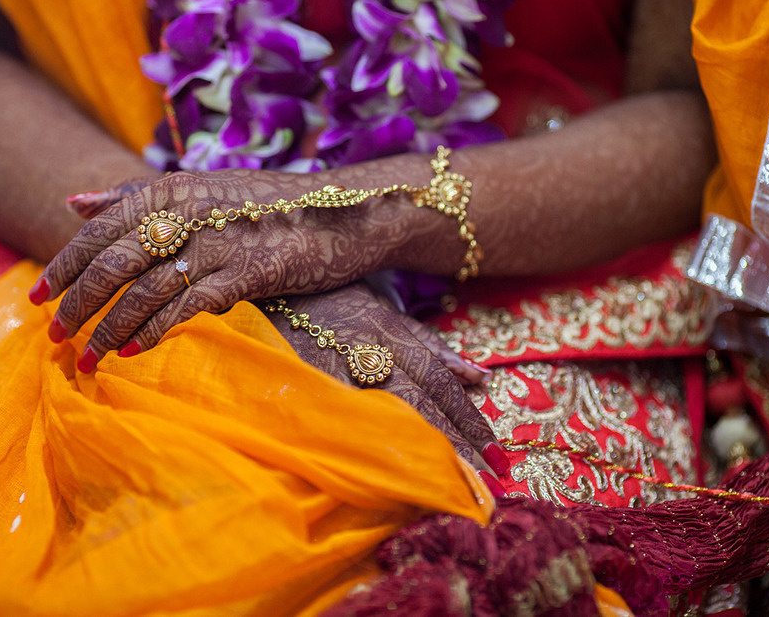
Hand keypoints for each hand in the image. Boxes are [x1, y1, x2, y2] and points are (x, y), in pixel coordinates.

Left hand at [35, 169, 409, 365]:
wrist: (338, 215)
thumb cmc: (260, 207)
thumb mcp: (195, 191)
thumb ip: (132, 197)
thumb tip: (72, 203)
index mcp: (167, 190)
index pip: (98, 229)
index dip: (63, 265)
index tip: (34, 297)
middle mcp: (185, 212)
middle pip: (112, 262)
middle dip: (76, 302)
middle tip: (51, 335)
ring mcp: (214, 243)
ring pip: (143, 290)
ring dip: (108, 328)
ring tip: (83, 358)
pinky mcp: (242, 274)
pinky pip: (184, 307)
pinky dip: (153, 331)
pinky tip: (131, 353)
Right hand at [263, 280, 506, 468]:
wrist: (273, 283)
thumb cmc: (335, 296)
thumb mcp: (387, 311)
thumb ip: (430, 344)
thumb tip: (478, 377)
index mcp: (393, 334)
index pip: (440, 382)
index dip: (468, 419)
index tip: (495, 454)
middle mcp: (370, 352)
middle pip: (420, 403)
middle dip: (452, 443)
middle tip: (481, 479)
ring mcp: (335, 369)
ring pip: (383, 413)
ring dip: (415, 449)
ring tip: (441, 485)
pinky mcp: (306, 381)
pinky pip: (339, 415)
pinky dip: (363, 440)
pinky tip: (380, 471)